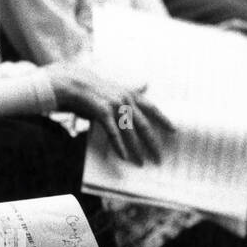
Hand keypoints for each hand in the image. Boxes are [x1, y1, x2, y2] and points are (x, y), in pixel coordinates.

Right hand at [47, 62, 174, 164]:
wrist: (73, 83)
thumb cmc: (92, 88)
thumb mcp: (114, 88)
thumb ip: (129, 93)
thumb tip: (144, 85)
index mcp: (130, 94)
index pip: (152, 108)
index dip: (164, 120)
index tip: (174, 131)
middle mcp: (126, 100)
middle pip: (144, 126)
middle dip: (153, 143)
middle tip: (159, 158)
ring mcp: (115, 106)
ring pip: (130, 132)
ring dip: (137, 149)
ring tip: (141, 163)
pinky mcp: (103, 113)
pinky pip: (113, 133)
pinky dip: (119, 146)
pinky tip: (123, 157)